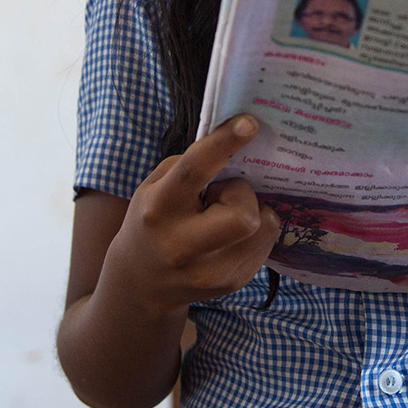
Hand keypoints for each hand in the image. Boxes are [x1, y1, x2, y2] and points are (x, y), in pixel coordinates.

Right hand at [104, 114, 280, 317]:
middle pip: (242, 214)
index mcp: (159, 209)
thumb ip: (189, 166)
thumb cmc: (152, 220)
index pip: (193, 172)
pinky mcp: (231, 283)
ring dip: (252, 212)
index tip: (249, 123)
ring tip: (225, 216)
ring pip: (262, 227)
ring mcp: (208, 272)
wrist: (140, 283)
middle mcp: (181, 245)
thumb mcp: (154, 187)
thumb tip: (237, 145)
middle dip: (241, 195)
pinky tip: (230, 235)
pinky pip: (266, 243)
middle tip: (222, 196)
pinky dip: (255, 231)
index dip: (224, 143)